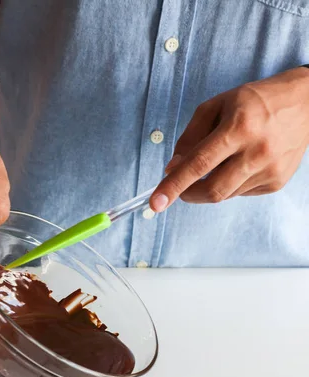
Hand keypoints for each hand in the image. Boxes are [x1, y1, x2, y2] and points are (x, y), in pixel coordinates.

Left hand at [150, 68, 308, 210]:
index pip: (199, 164)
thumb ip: (190, 137)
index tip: (155, 203)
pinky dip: (230, 184)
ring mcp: (270, 170)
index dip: (174, 186)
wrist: (305, 104)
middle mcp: (257, 151)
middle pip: (212, 190)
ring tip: (220, 162)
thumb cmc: (255, 101)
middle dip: (189, 194)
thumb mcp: (216, 106)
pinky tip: (239, 164)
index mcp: (239, 127)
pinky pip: (241, 193)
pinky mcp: (277, 182)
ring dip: (210, 185)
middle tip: (180, 187)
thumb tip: (173, 168)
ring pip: (225, 194)